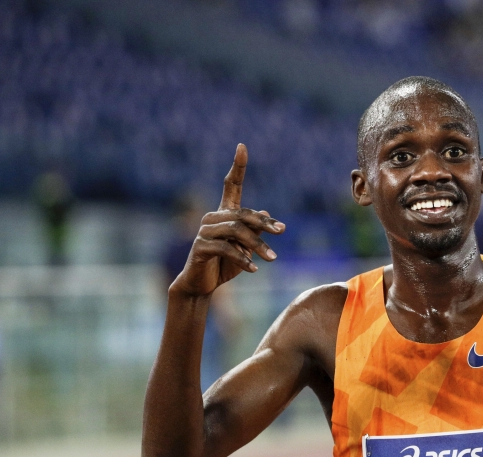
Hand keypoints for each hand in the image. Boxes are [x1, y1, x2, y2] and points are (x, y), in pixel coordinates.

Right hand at [171, 144, 284, 296]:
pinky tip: (253, 269)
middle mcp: (212, 217)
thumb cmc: (225, 264)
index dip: (237, 166)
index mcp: (224, 214)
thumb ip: (255, 231)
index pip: (231, 185)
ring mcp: (204, 231)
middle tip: (282, 231)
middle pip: (243, 213)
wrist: (202, 284)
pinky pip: (226, 249)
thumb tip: (267, 213)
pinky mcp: (200, 246)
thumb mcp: (246, 248)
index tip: (242, 146)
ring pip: (237, 231)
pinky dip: (242, 259)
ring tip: (273, 259)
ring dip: (257, 246)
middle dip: (264, 223)